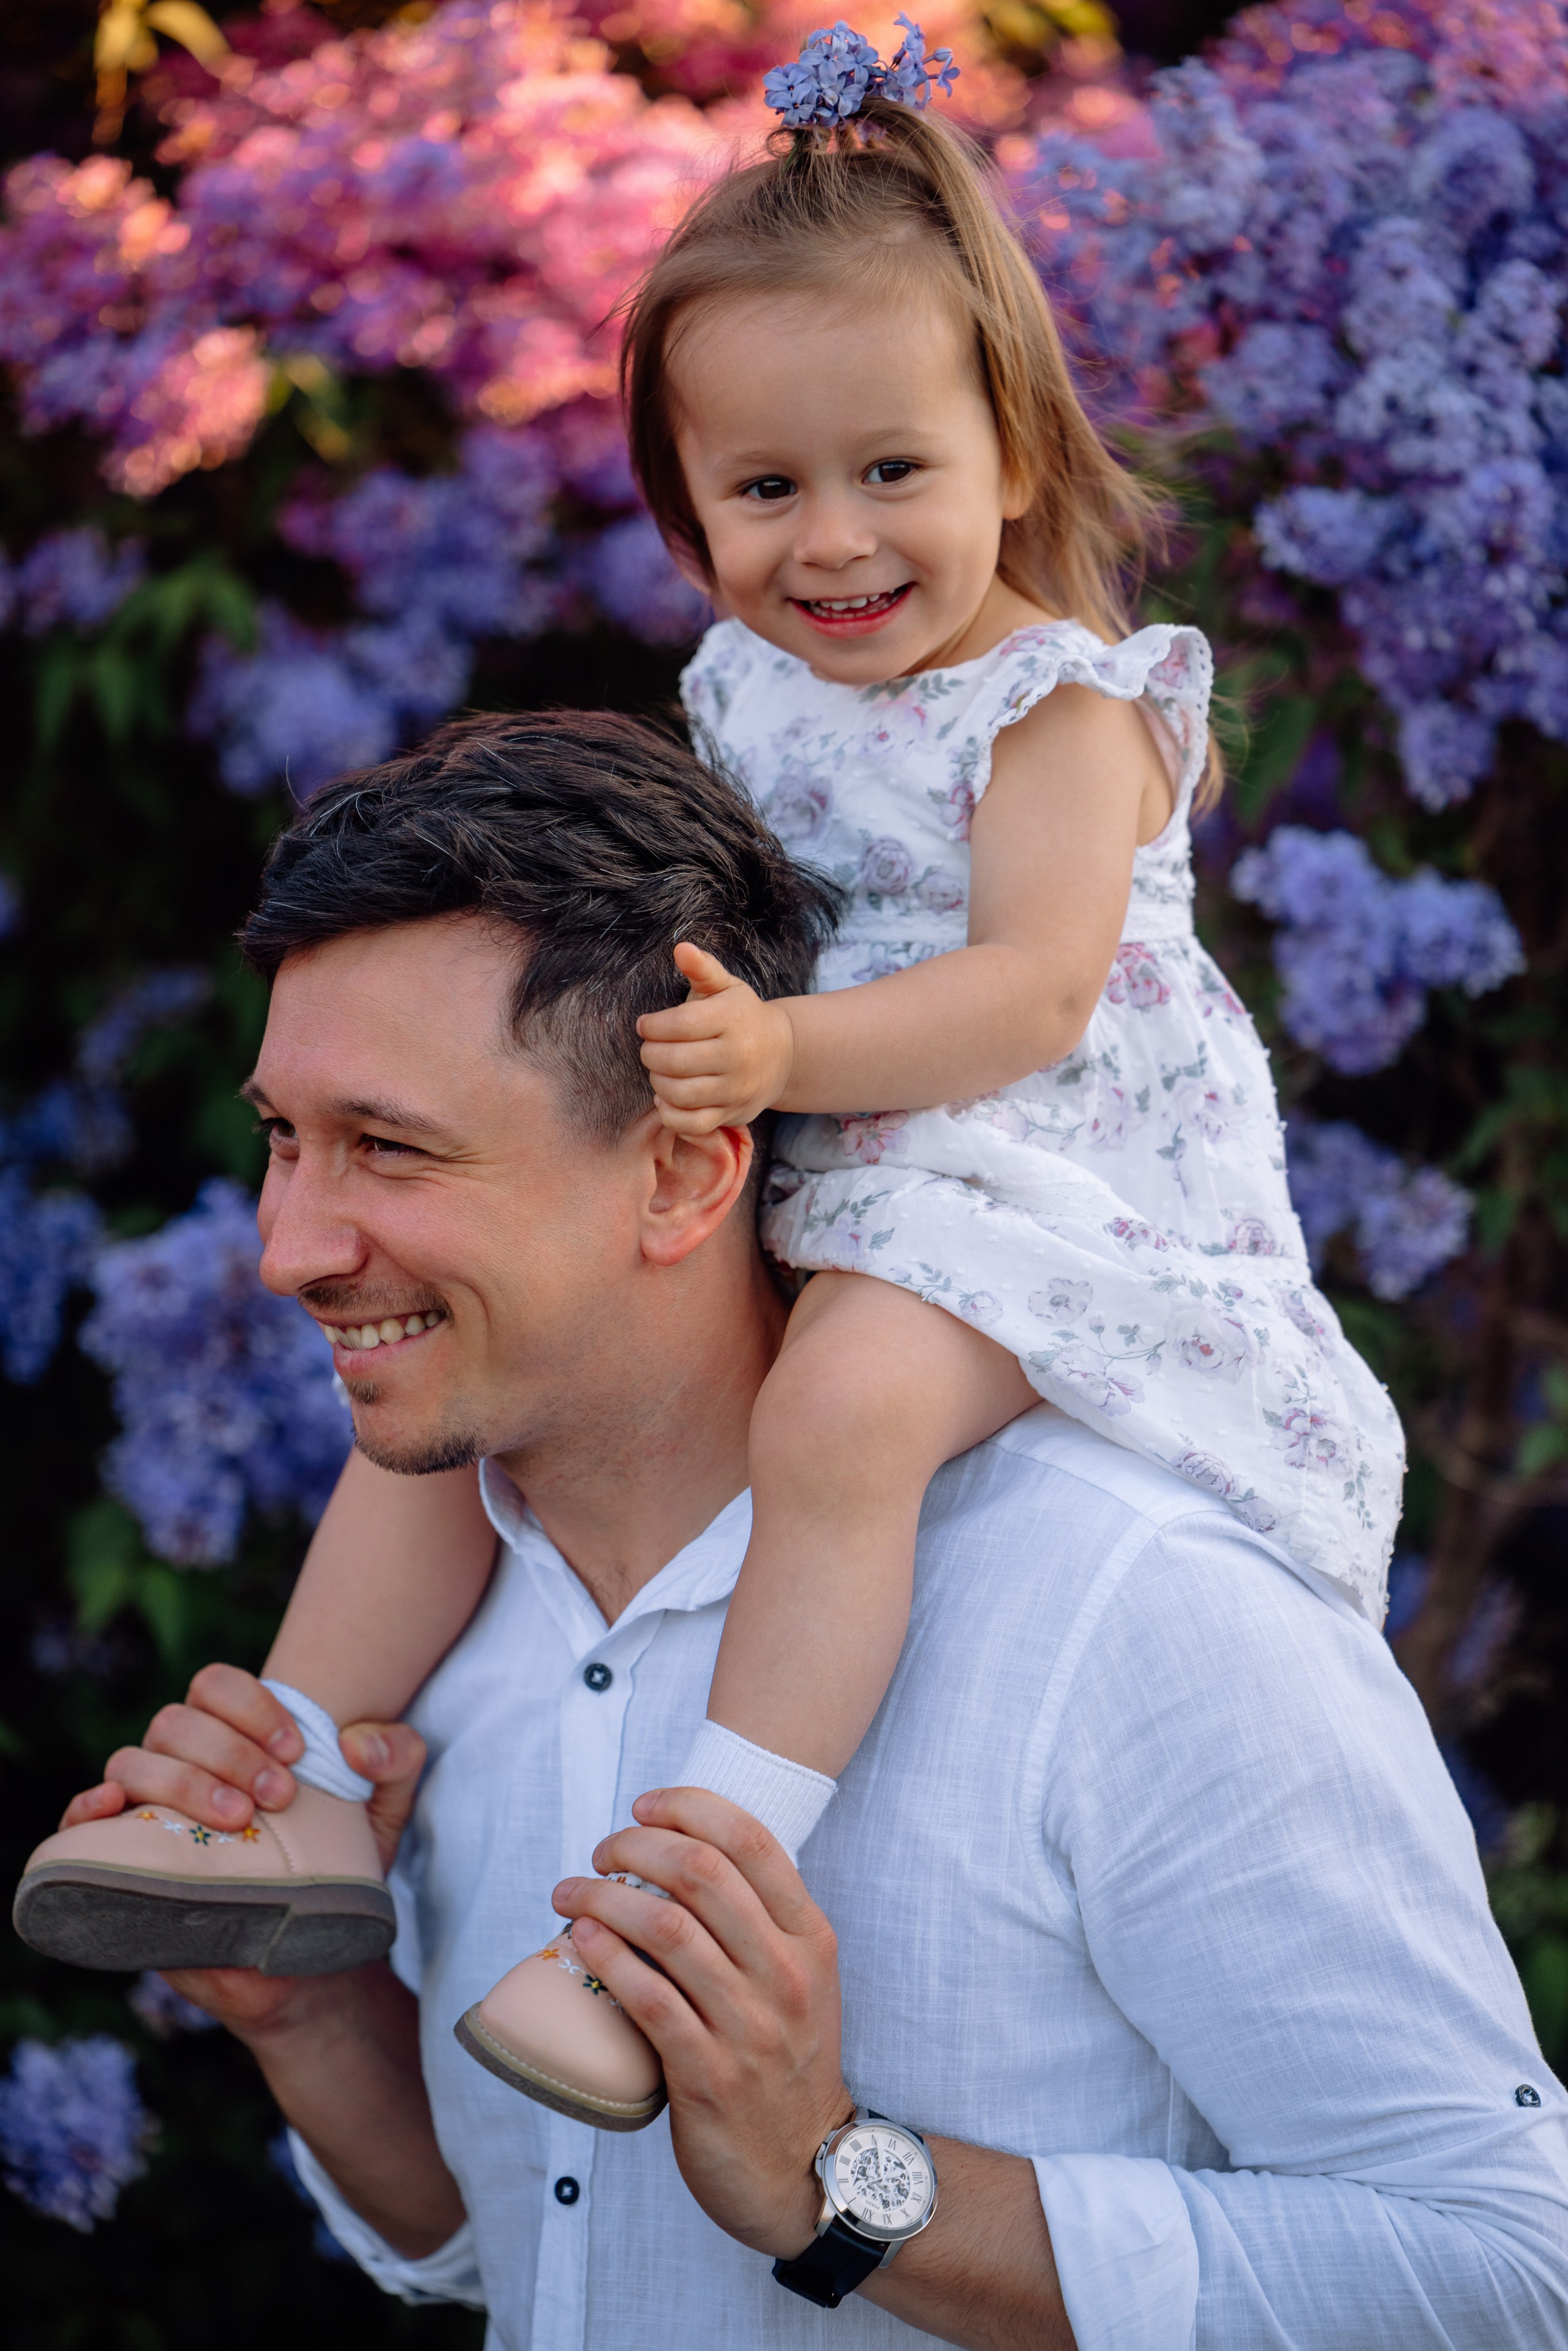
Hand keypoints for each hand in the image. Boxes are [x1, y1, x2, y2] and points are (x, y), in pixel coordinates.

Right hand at [57, 1665, 424, 2038]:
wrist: (308, 1963)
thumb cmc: (337, 1870)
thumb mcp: (384, 1812)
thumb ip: (398, 1757)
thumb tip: (358, 1740)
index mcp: (235, 1740)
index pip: (217, 1686)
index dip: (252, 1705)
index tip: (297, 1750)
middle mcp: (183, 1767)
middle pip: (175, 1721)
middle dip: (229, 1750)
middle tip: (279, 1795)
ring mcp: (147, 1813)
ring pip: (131, 1760)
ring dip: (183, 1780)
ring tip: (236, 1818)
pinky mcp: (122, 1861)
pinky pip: (81, 1821)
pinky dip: (87, 1806)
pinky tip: (114, 1808)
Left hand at [553, 1787, 851, 2258]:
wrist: (805, 2167)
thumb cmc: (785, 2058)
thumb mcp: (801, 1978)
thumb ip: (759, 1921)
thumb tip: (680, 1856)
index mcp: (810, 1938)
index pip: (753, 1841)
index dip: (690, 1808)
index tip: (645, 1806)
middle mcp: (785, 1973)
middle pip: (701, 1873)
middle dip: (636, 1845)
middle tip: (601, 1850)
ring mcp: (749, 2026)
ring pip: (665, 1928)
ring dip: (603, 1896)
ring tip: (569, 1891)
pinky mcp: (708, 2076)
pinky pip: (647, 1998)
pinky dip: (606, 1956)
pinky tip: (581, 1938)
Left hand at [637, 943, 795, 1134]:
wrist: (783, 1055)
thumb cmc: (741, 1016)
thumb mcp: (726, 987)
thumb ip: (701, 969)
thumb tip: (681, 949)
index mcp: (732, 1019)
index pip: (679, 1024)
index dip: (651, 1026)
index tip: (645, 1025)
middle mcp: (737, 1055)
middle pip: (674, 1061)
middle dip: (650, 1054)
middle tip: (650, 1048)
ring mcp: (736, 1089)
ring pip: (680, 1094)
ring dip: (657, 1082)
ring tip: (659, 1070)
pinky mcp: (732, 1115)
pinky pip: (692, 1124)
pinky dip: (671, 1115)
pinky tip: (666, 1098)